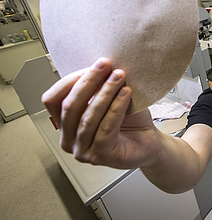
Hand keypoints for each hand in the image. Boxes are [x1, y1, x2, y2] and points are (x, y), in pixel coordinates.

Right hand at [42, 58, 161, 168]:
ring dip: (105, 92)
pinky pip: (106, 128)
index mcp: (65, 124)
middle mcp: (69, 140)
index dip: (70, 80)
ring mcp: (83, 151)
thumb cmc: (129, 120)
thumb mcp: (109, 98)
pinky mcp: (101, 156)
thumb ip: (98, 86)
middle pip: (70, 106)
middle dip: (88, 81)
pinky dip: (116, 107)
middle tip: (105, 65)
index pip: (53, 100)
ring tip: (119, 77)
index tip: (92, 65)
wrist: (149, 141)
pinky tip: (125, 94)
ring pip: (88, 117)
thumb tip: (97, 65)